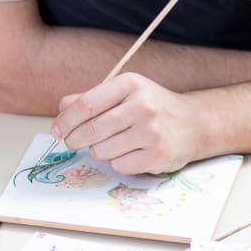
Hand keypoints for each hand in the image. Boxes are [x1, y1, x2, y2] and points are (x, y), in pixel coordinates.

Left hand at [51, 72, 203, 174]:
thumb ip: (90, 99)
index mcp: (129, 84)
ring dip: (99, 151)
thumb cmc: (150, 107)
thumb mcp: (123, 93)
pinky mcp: (159, 155)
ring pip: (101, 151)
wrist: (193, 123)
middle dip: (75, 140)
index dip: (65, 121)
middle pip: (90, 131)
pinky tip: (131, 152)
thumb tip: (61, 111)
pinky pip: (119, 166)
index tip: (56, 131)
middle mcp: (142, 106)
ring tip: (114, 143)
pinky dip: (118, 162)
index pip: (85, 105)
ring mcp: (152, 132)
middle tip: (73, 142)